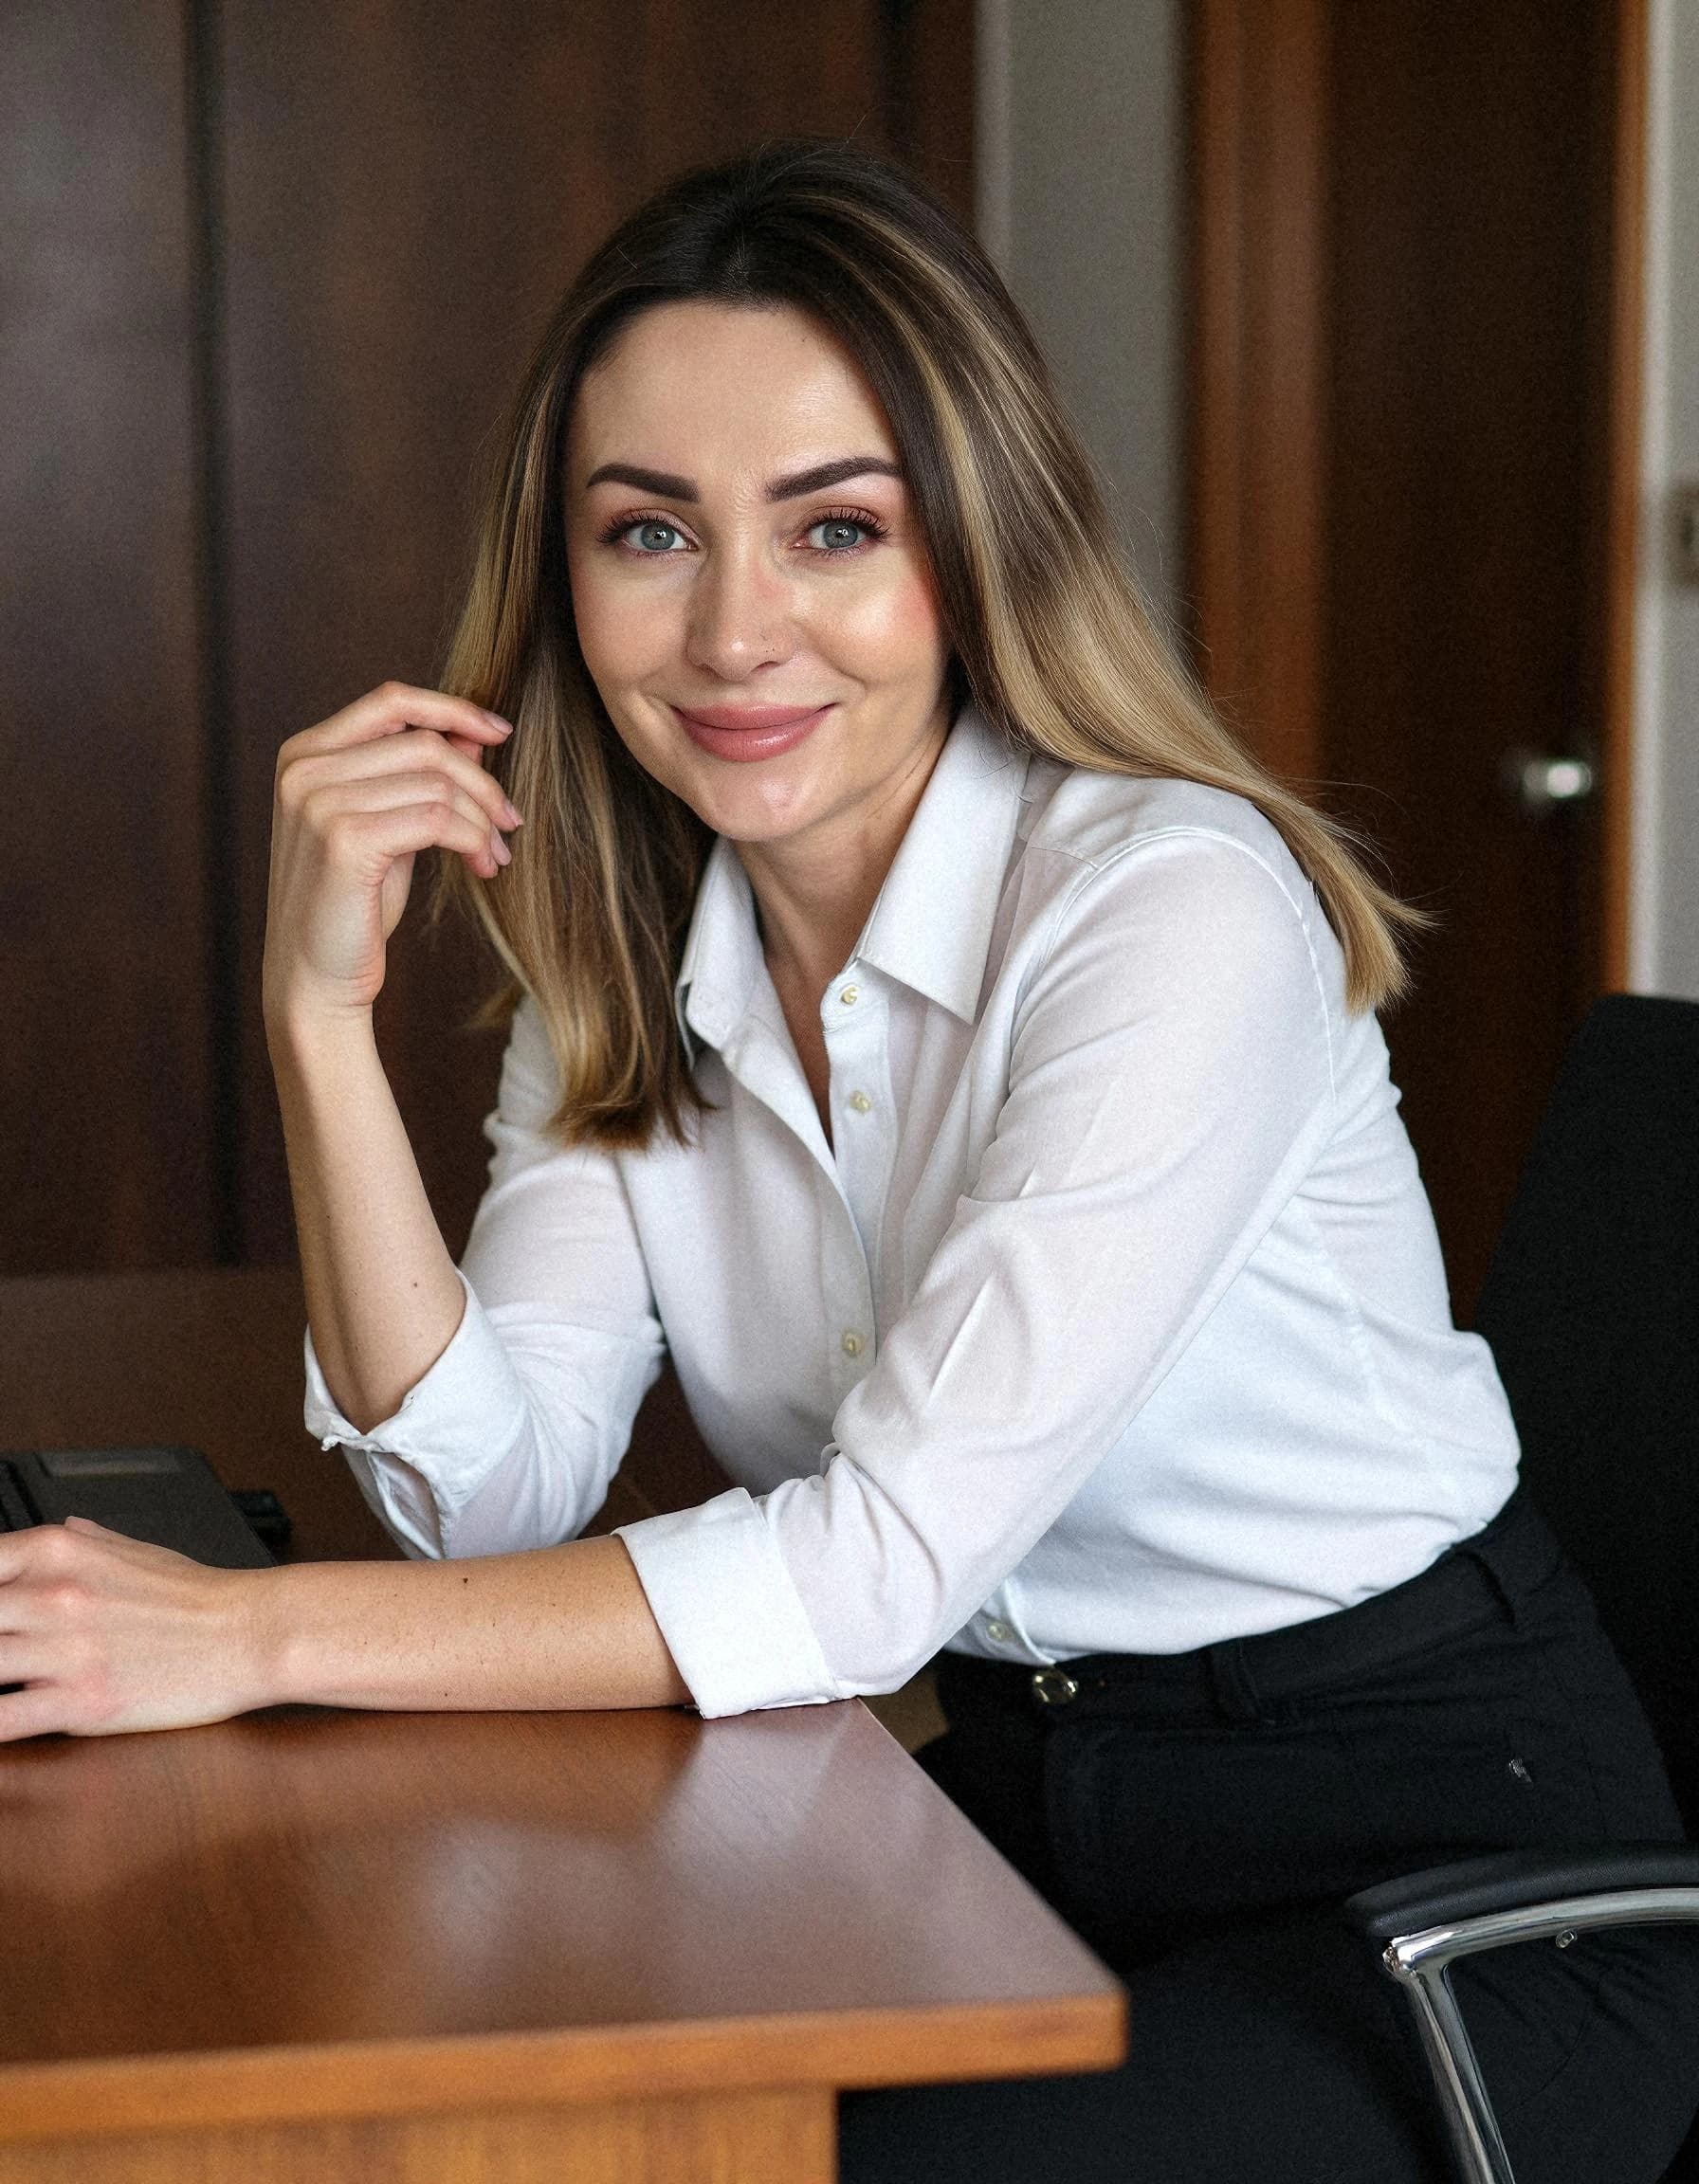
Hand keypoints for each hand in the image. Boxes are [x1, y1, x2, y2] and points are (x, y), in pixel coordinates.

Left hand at [0, 1520, 270, 1740]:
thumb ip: (87, 1540)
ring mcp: (64, 1651)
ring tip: (0, 1677)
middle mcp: (53, 1597)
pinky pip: (2, 1722)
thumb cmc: (200, 1595)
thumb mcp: (137, 1549)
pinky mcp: (81, 1703)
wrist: (250, 1633)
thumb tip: (64, 1529)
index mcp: (59, 1553)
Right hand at [263, 681, 520, 1022]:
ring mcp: (319, 801)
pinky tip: (482, 865)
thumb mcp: (390, 827)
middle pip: (425, 743)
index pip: (390, 701)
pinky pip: (436, 819)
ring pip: (437, 782)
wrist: (314, 978)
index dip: (453, 708)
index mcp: (305, 754)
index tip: (501, 732)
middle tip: (511, 820)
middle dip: (482, 781)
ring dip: (483, 818)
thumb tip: (472, 734)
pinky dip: (473, 839)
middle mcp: (305, 769)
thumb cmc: (353, 905)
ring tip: (495, 853)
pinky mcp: (343, 839)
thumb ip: (418, 777)